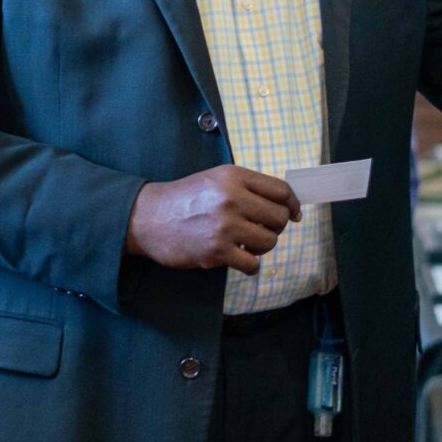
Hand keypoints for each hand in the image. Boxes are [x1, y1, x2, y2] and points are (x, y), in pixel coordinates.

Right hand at [126, 165, 300, 273]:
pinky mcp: (216, 251)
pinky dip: (249, 264)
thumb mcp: (215, 179)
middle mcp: (232, 198)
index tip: (293, 214)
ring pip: (269, 241)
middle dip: (275, 227)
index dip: (292, 204)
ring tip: (246, 243)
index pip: (281, 190)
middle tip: (260, 230)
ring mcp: (224, 226)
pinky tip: (238, 257)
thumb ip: (248, 187)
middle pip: (279, 218)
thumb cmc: (185, 198)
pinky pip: (252, 264)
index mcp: (234, 177)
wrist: (149, 218)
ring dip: (262, 246)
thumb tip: (286, 205)